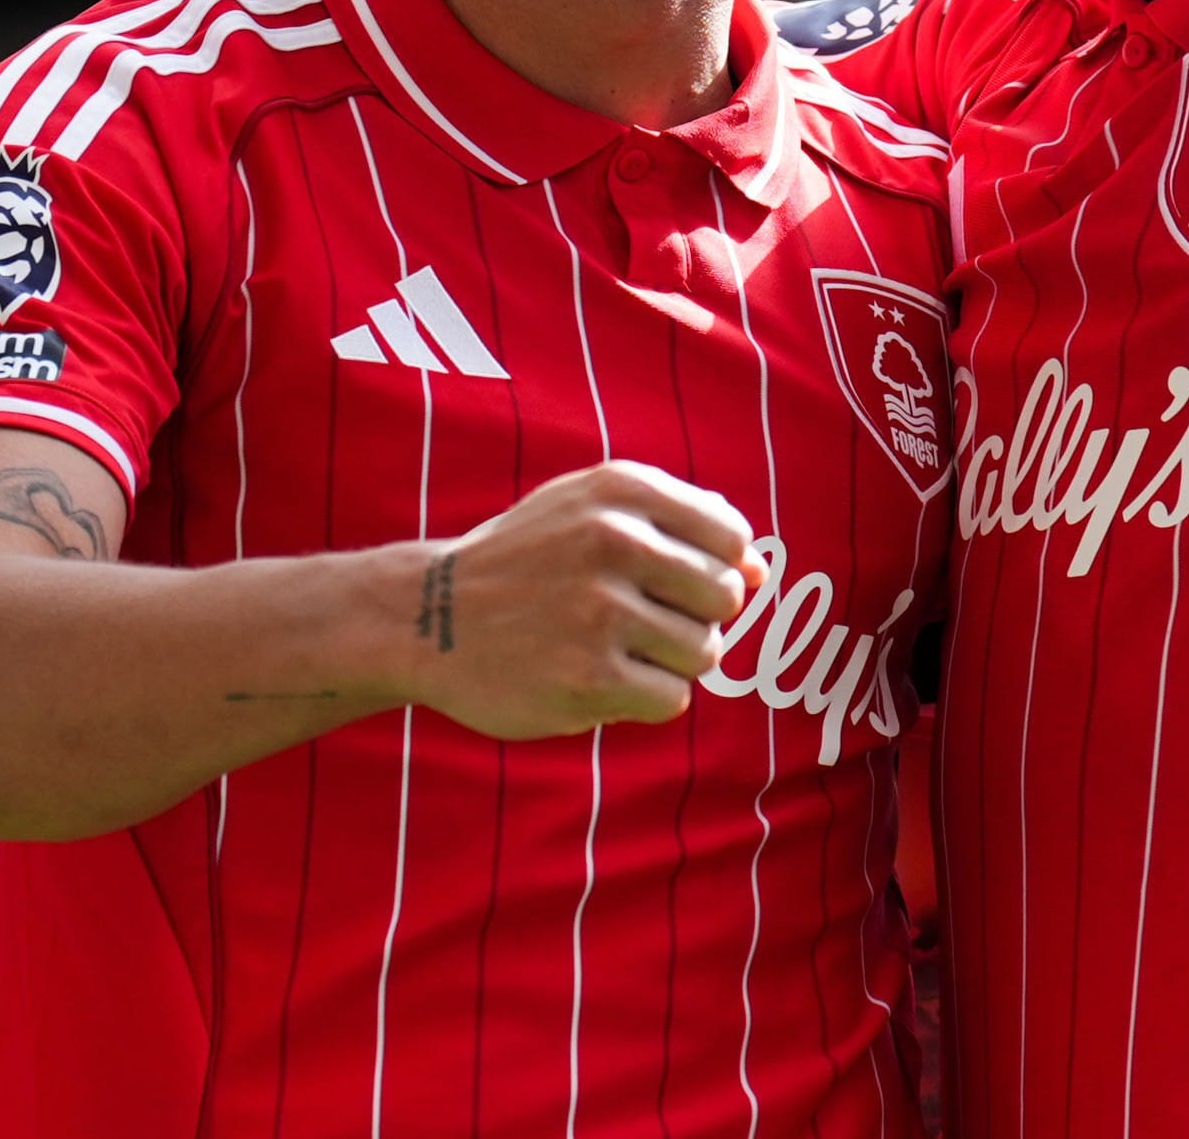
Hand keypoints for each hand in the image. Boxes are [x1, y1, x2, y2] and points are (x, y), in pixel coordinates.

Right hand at [397, 461, 767, 739]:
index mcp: (622, 490)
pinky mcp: (591, 678)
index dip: (713, 569)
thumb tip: (760, 571)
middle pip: (725, 598)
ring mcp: (601, 612)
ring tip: (615, 650)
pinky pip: (671, 698)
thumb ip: (682, 526)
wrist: (428, 616)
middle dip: (694, 618)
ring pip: (704, 652)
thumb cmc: (527, 561)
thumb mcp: (592, 510)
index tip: (670, 582)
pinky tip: (599, 679)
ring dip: (670, 662)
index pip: (730, 537)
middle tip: (638, 621)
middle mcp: (614, 541)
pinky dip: (644, 698)